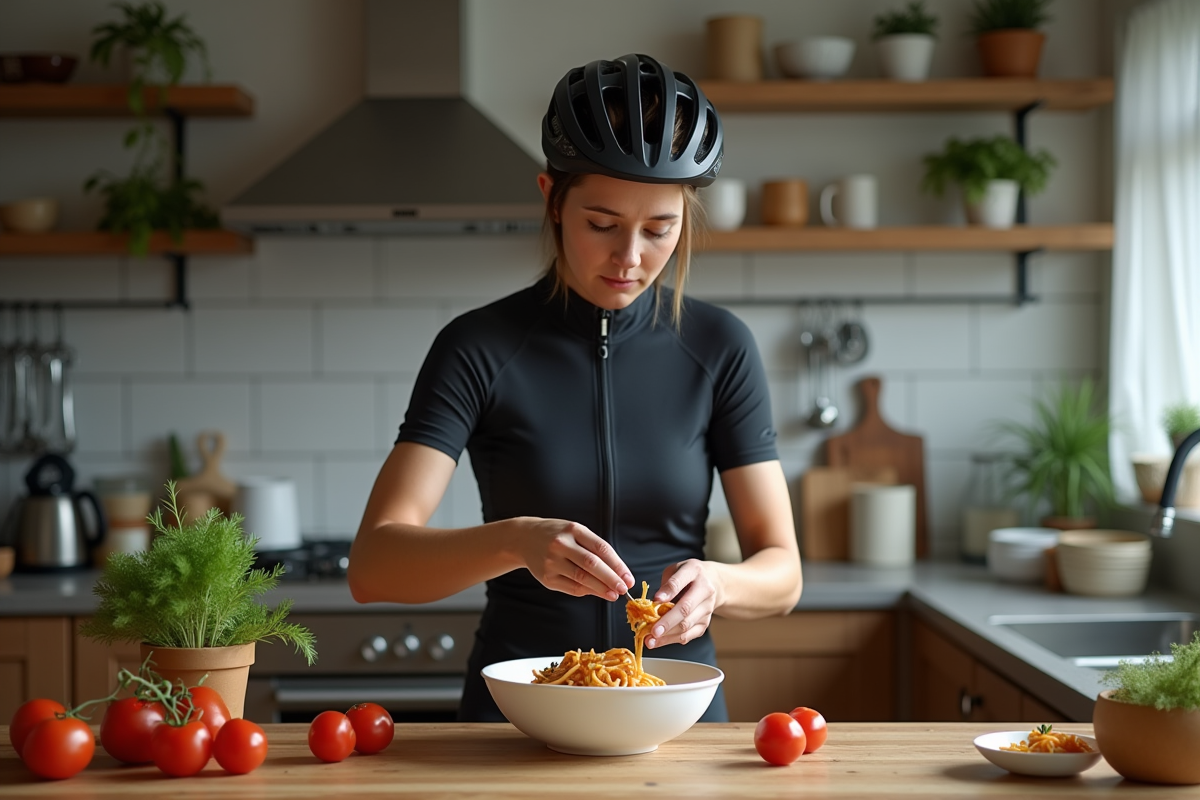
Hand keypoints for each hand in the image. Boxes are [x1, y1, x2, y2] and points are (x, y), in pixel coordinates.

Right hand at [512, 517, 632, 600]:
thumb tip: (617, 573)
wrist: (524, 538)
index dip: (617, 565)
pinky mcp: (546, 577)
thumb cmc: (557, 535)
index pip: (601, 548)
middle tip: (623, 589)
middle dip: (611, 579)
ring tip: (613, 594)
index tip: (628, 578)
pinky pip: (570, 587)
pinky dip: (586, 591)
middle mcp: (561, 544)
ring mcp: (551, 561)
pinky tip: (595, 592)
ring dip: (600, 589)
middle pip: (591, 564)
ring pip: (581, 578)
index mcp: (573, 530)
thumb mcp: (575, 533)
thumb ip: (595, 549)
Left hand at [645, 559, 722, 648]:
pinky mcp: (705, 623)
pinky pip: (688, 635)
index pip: (679, 582)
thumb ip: (665, 585)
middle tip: (653, 630)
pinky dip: (672, 640)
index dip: (668, 591)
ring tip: (650, 640)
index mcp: (694, 571)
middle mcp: (704, 590)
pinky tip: (659, 641)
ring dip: (667, 635)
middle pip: (685, 608)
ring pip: (686, 625)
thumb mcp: (675, 570)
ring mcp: (706, 609)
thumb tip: (654, 603)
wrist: (713, 582)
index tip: (656, 600)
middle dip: (668, 621)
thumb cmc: (688, 576)